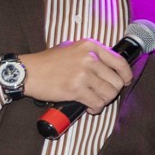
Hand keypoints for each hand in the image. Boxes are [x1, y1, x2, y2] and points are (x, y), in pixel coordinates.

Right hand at [19, 39, 133, 112]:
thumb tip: (110, 65)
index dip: (126, 75)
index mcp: (90, 46)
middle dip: (112, 92)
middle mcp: (89, 58)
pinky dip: (95, 109)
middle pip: (117, 81)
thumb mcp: (71, 47)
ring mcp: (83, 73)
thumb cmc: (48, 61)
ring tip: (94, 100)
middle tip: (101, 94)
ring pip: (109, 94)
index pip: (120, 62)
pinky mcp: (76, 89)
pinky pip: (97, 103)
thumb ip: (90, 53)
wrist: (28, 72)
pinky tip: (89, 107)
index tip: (125, 81)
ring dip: (103, 101)